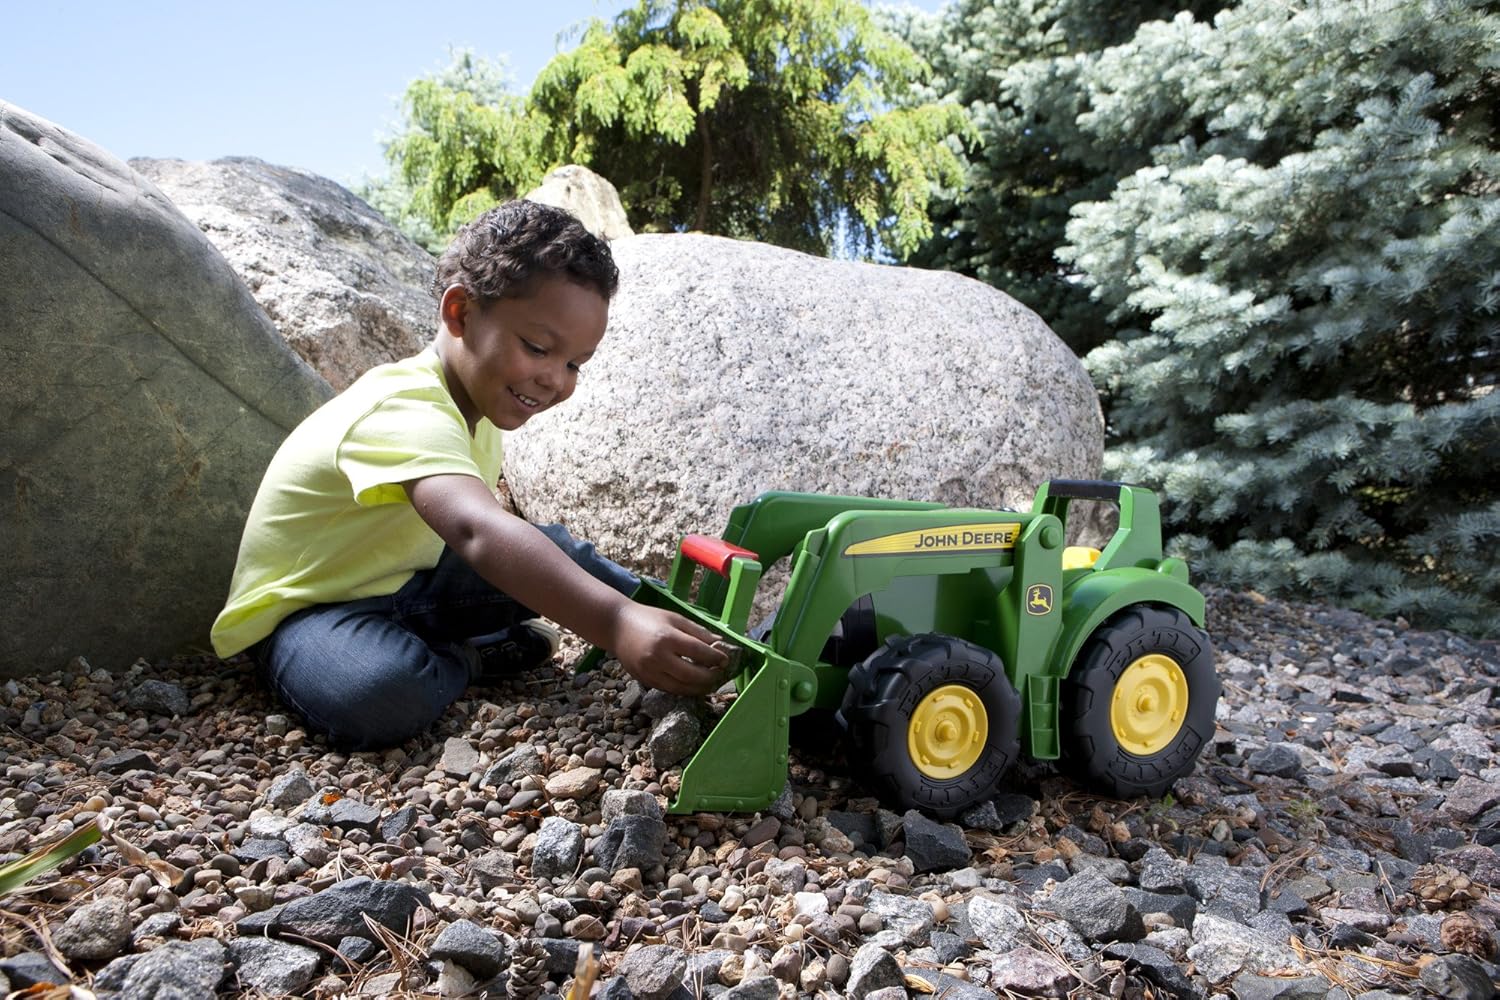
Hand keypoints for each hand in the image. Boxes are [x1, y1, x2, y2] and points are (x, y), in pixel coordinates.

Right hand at [610, 604, 729, 695]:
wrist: (616, 627)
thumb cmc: (648, 618)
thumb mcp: (675, 618)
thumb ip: (698, 632)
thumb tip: (719, 644)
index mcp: (667, 638)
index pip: (698, 652)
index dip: (715, 658)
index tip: (725, 659)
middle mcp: (657, 657)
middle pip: (691, 675)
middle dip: (710, 677)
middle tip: (720, 673)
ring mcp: (649, 672)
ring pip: (681, 688)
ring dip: (699, 688)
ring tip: (710, 683)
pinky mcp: (643, 680)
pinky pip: (669, 689)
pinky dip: (684, 689)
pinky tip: (693, 685)